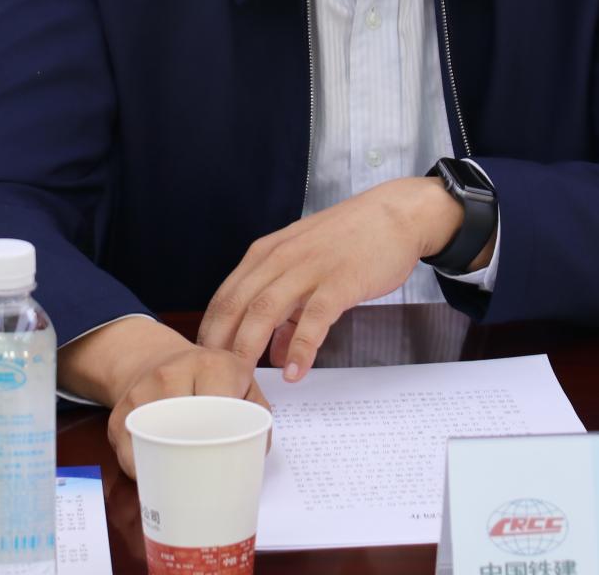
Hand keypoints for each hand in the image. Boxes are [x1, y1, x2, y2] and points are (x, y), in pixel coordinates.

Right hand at [58, 317, 268, 479]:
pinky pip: (131, 455)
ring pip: (155, 444)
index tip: (231, 451)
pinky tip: (160, 473)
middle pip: (186, 427)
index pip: (220, 404)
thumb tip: (256, 453)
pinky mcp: (120, 414)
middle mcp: (172, 373)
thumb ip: (256, 412)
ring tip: (188, 476)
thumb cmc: (208, 378)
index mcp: (211, 364)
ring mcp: (141, 393)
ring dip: (170, 466)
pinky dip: (146, 471)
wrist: (159, 359)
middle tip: (213, 472)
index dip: (227, 433)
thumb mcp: (241, 382)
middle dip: (200, 454)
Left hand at [196, 177, 469, 381]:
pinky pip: (314, 318)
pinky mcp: (340, 281)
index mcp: (265, 254)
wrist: (395, 215)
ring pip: (265, 311)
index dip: (209, 334)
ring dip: (249, 349)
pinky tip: (293, 371)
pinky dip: (301, 347)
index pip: (224, 298)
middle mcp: (279, 258)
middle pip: (236, 307)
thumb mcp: (305, 267)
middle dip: (220, 348)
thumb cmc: (349, 241)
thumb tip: (271, 352)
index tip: (204, 366)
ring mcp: (309, 268)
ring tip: (244, 383)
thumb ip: (286, 310)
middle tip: (215, 382)